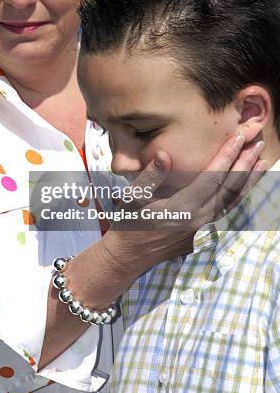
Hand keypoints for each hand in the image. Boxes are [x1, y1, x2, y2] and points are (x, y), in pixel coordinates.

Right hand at [102, 133, 265, 277]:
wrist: (129, 255)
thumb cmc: (129, 222)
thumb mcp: (133, 197)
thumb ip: (151, 175)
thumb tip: (165, 155)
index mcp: (183, 207)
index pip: (213, 177)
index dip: (227, 155)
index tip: (239, 137)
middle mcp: (199, 218)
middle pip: (229, 188)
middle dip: (246, 164)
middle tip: (258, 143)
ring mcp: (203, 226)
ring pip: (233, 200)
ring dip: (249, 180)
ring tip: (262, 162)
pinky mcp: (203, 230)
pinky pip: (227, 209)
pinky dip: (241, 194)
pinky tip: (246, 184)